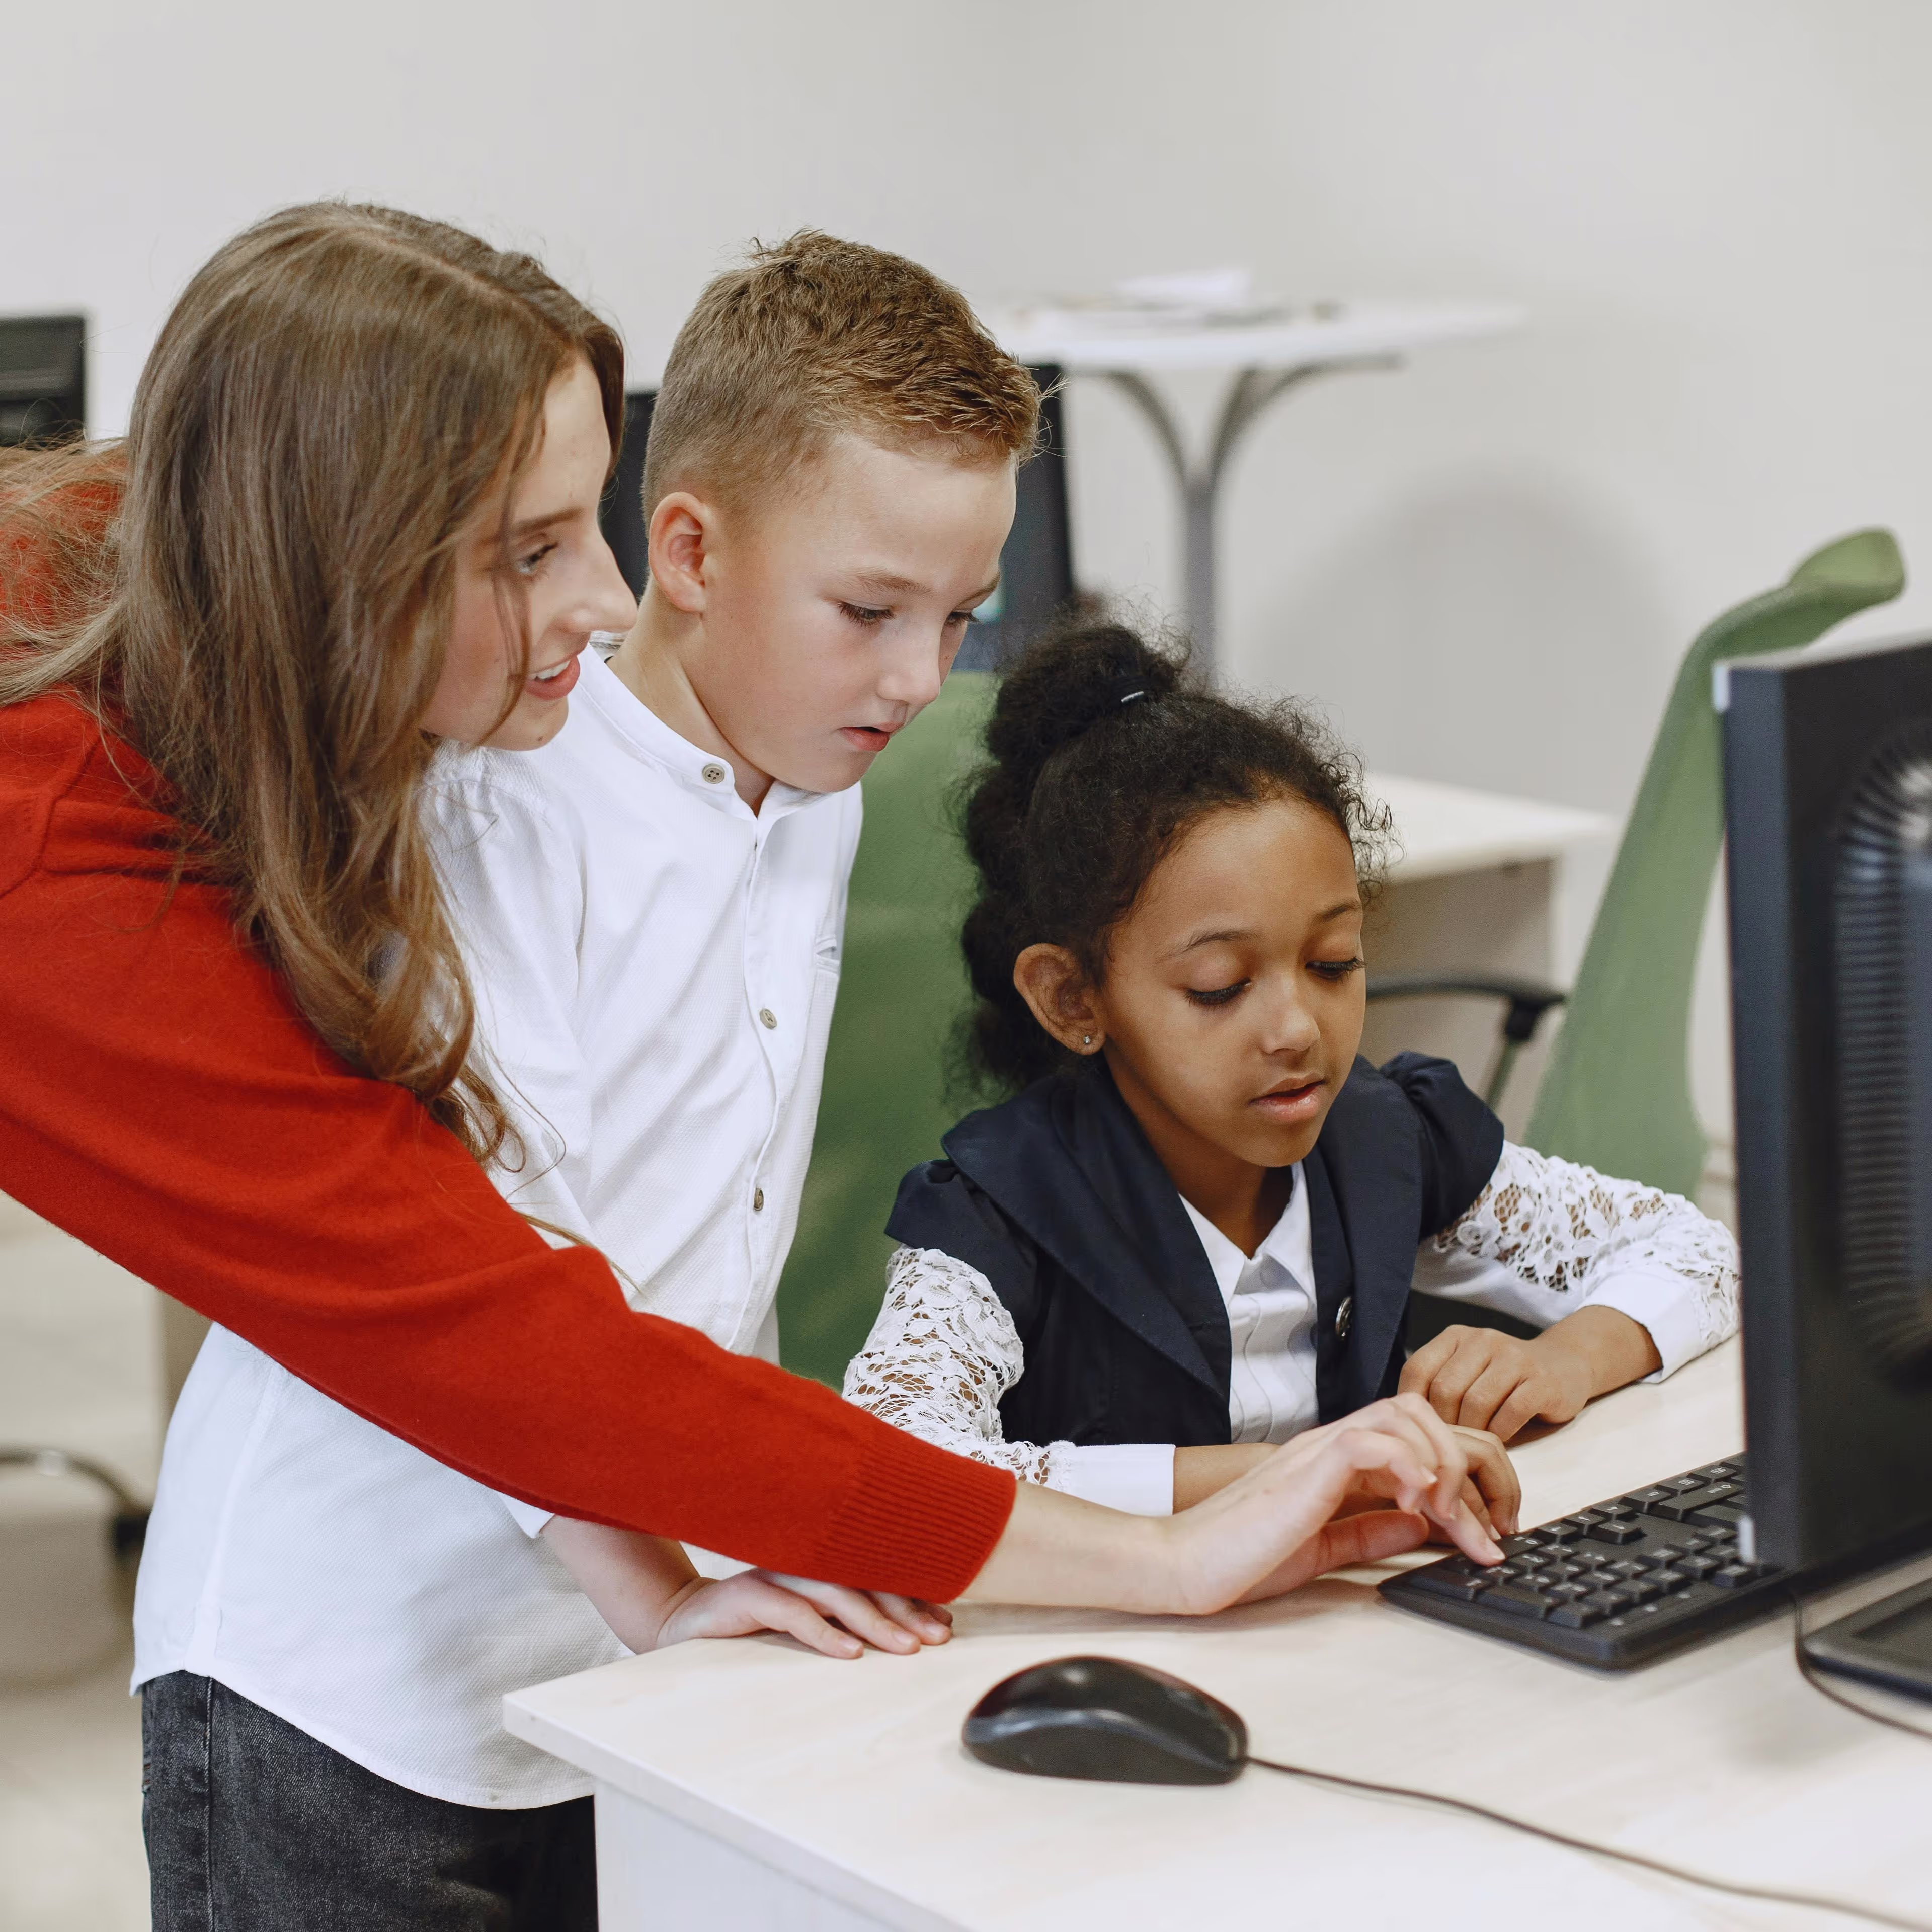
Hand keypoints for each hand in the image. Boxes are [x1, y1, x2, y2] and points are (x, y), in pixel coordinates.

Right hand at [655, 1571, 952, 1660]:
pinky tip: (850, 1653)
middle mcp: (802, 1561)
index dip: (914, 1597)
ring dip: (875, 1621)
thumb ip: (844, 1617)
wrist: (681, 1621)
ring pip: (836, 1593)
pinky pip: (793, 1612)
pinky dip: (824, 1633)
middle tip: (939, 1636)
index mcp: (820, 1561)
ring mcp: (775, 1574)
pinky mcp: (746, 1595)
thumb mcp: (804, 1617)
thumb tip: (907, 1635)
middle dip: (906, 1609)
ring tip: (906, 1648)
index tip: (946, 1623)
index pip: (876, 1574)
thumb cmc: (751, 1621)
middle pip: (865, 1579)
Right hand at [1165, 1393, 1504, 1611]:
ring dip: (1446, 1465)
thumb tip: (1422, 1525)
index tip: (1481, 1536)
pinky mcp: (1308, 1465)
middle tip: (1488, 1525)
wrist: (1186, 1564)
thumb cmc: (1241, 1557)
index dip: (1463, 1479)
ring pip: (1406, 1413)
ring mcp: (1319, 1448)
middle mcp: (1332, 1444)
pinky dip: (1409, 1466)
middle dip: (1473, 1463)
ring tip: (1453, 1519)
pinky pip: (1372, 1439)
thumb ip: (1369, 1530)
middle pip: (1424, 1411)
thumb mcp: (1324, 1548)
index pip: (1417, 1437)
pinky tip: (1418, 1507)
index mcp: (1336, 1462)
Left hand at [1399, 1307, 1660, 1441]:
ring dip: (1472, 1433)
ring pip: (1476, 1403)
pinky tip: (1498, 1443)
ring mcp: (1514, 1358)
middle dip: (1443, 1425)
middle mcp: (1482, 1340)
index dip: (1412, 1406)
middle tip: (1447, 1447)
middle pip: (1445, 1389)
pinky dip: (1499, 1435)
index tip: (1418, 1431)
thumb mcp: (1466, 1372)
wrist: (1564, 1365)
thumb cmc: (1503, 1379)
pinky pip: (1510, 1414)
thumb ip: (1436, 1388)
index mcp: (1455, 1337)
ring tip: (1472, 1447)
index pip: (1417, 1369)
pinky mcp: (1541, 1381)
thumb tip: (1402, 1425)